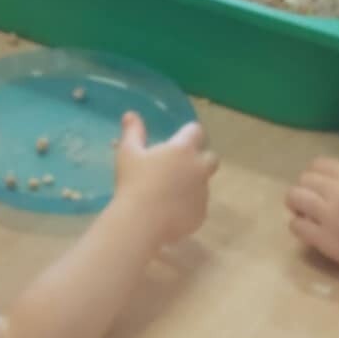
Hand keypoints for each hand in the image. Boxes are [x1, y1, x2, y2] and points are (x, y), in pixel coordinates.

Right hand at [112, 112, 216, 244]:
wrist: (141, 222)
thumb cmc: (134, 182)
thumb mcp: (128, 153)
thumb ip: (133, 132)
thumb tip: (131, 115)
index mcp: (183, 149)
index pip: (196, 131)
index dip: (189, 134)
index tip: (177, 140)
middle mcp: (199, 168)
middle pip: (211, 157)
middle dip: (200, 158)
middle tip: (179, 166)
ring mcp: (203, 192)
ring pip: (204, 183)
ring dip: (193, 183)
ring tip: (169, 192)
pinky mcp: (201, 214)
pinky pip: (198, 205)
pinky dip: (188, 205)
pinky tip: (170, 211)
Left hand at [286, 158, 338, 283]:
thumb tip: (322, 179)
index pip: (318, 163)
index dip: (313, 173)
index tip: (316, 185)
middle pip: (304, 179)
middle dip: (303, 188)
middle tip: (309, 201)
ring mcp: (329, 217)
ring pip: (295, 198)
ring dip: (295, 204)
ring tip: (304, 213)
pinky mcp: (324, 240)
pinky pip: (296, 225)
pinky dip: (298, 224)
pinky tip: (308, 229)